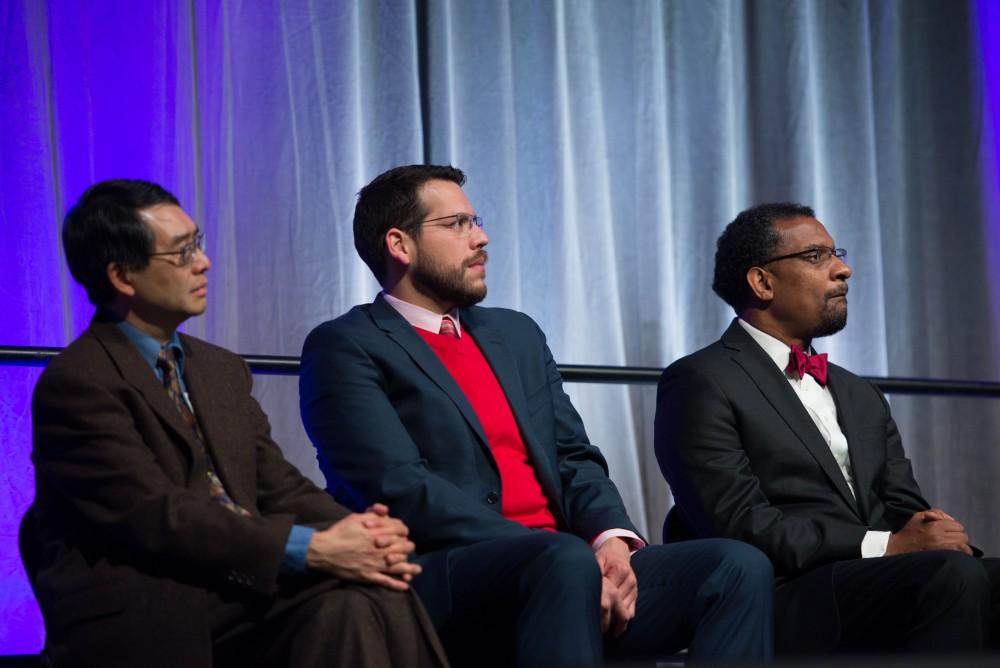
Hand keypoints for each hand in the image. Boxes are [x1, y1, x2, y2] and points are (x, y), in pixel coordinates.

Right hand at [305, 507, 420, 589]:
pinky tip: (405, 586)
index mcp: (378, 532)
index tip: (403, 533)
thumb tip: (385, 511)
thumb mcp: (356, 517)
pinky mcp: (368, 576)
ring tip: (417, 570)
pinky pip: (385, 581)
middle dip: (408, 547)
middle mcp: (380, 548)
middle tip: (409, 549)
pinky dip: (396, 584)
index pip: (400, 530)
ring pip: (398, 566)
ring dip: (410, 568)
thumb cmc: (340, 532)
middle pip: (403, 548)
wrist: (324, 550)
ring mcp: (375, 563)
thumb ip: (373, 514)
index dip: (403, 531)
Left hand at [595, 537, 637, 637]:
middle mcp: (630, 580)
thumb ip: (594, 568)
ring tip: (601, 631)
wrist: (618, 552)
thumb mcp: (597, 558)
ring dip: (614, 621)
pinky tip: (612, 627)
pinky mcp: (636, 595)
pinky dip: (622, 621)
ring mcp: (634, 588)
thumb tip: (585, 579)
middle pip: (618, 604)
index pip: (610, 592)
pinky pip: (631, 612)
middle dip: (606, 616)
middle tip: (594, 628)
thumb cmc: (604, 557)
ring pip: (626, 611)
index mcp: (620, 569)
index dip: (600, 604)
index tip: (589, 613)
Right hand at [885, 509, 971, 555]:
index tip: (950, 531)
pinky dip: (960, 554)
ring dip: (962, 546)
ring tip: (956, 547)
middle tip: (953, 539)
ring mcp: (942, 549)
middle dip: (959, 537)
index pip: (957, 526)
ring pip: (964, 546)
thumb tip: (950, 518)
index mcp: (935, 526)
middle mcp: (940, 537)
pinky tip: (956, 553)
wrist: (899, 548)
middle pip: (963, 536)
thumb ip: (936, 512)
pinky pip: (959, 555)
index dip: (955, 528)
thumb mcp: (919, 516)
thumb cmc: (910, 532)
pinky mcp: (942, 557)